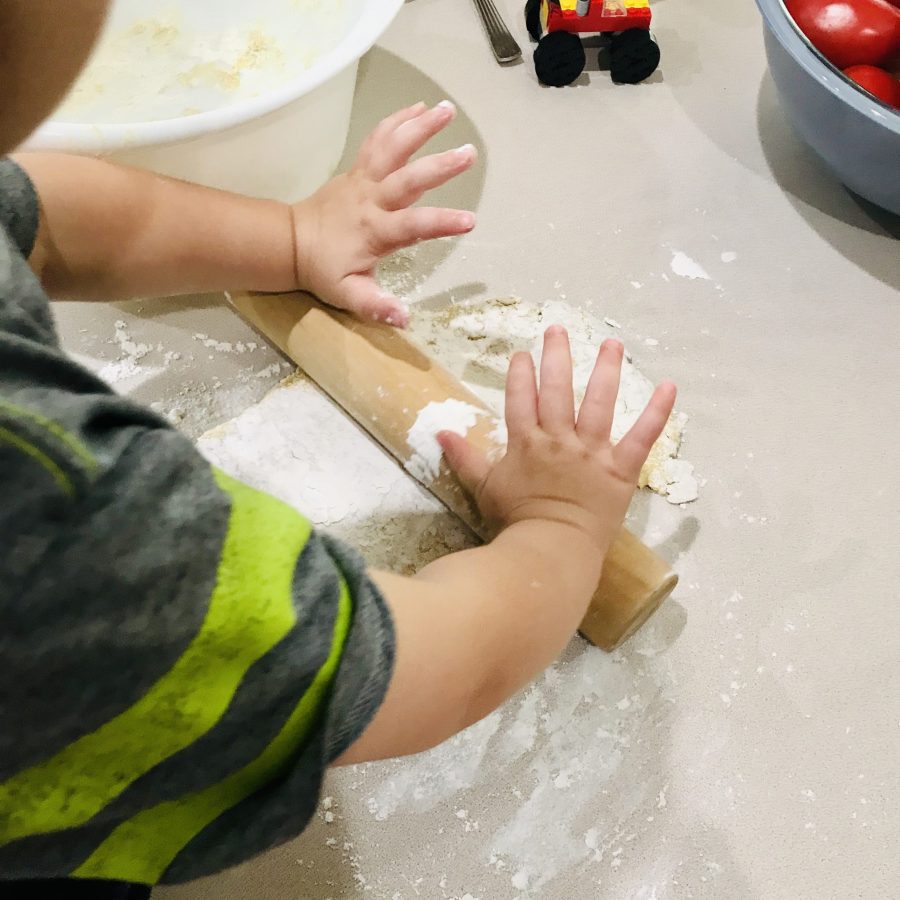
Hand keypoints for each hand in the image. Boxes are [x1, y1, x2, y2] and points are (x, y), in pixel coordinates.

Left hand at [290, 102, 476, 326]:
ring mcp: (364, 181)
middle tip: (469, 152)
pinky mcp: (358, 170)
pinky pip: (379, 140)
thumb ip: (376, 306)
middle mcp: (372, 200)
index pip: (413, 226)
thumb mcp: (349, 296)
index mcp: (375, 232)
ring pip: (393, 148)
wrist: (290, 243)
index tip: (469, 221)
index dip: (441, 223)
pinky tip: (419, 108)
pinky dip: (398, 121)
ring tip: (447, 109)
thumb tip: (404, 318)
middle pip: (408, 179)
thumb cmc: (324, 271)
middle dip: (439, 166)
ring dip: (419, 127)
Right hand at [439, 327, 676, 555]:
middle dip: (557, 356)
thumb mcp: (483, 487)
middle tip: (558, 329)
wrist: (550, 549)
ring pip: (600, 402)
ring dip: (606, 370)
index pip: (521, 398)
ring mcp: (592, 451)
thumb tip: (440, 432)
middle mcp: (560, 438)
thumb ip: (465, 457)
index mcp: (527, 442)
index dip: (521, 373)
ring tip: (611, 343)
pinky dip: (658, 412)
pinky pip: (642, 437)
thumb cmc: (516, 520)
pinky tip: (669, 386)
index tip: (522, 354)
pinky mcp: (620, 469)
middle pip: (558, 389)